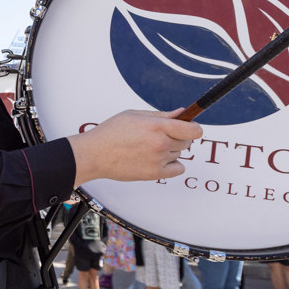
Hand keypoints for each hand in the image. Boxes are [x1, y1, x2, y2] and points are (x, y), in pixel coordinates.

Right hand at [68, 109, 201, 185]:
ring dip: (171, 150)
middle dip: (180, 137)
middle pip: (187, 142)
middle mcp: (160, 144)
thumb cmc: (111, 133)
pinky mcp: (154, 174)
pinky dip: (172, 165)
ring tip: (149, 148)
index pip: (193, 129)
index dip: (194, 128)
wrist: (94, 154)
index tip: (190, 127)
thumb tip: (180, 114)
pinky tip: (158, 160)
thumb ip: (161, 115)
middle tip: (161, 136)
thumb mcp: (134, 115)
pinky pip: (178, 169)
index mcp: (156, 126)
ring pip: (179, 154)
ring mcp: (158, 160)